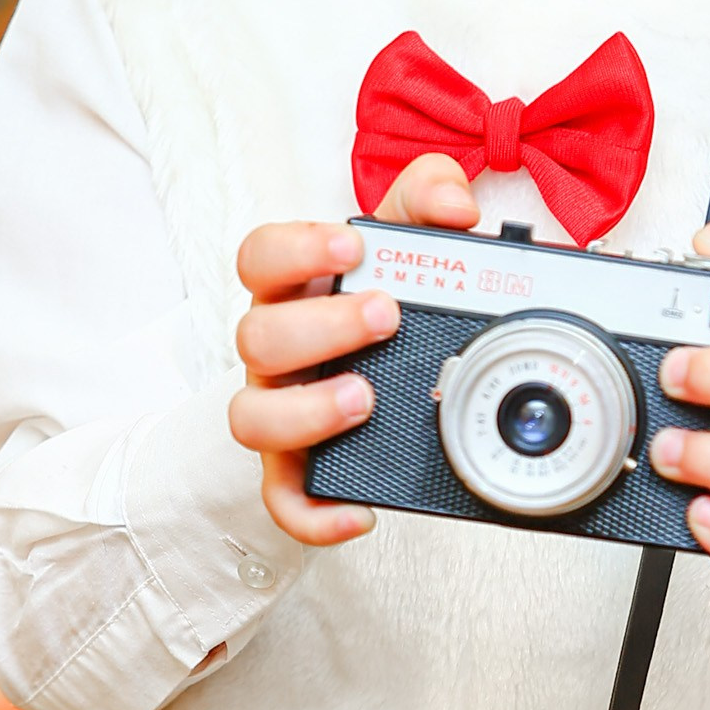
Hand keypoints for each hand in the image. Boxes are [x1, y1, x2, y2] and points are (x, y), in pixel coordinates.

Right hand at [228, 156, 479, 544]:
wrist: (393, 369)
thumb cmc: (386, 296)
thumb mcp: (409, 235)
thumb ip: (430, 197)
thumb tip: (456, 208)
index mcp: (295, 287)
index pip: (260, 256)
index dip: (296, 248)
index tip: (354, 245)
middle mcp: (277, 349)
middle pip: (256, 335)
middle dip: (320, 326)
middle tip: (386, 315)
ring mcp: (281, 408)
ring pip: (252, 417)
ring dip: (305, 411)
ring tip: (364, 399)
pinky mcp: (297, 467)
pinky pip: (284, 498)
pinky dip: (314, 512)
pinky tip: (360, 511)